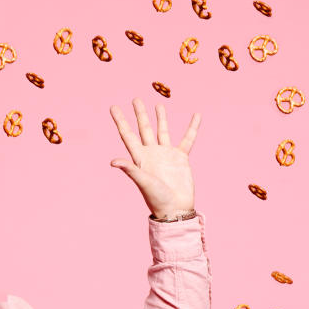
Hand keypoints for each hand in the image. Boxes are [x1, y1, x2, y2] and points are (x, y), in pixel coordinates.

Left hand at [109, 98, 200, 217]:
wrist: (175, 208)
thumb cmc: (156, 198)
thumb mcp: (142, 182)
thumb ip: (129, 169)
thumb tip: (112, 161)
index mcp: (139, 157)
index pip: (127, 135)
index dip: (120, 121)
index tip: (113, 107)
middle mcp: (152, 153)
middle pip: (144, 129)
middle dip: (139, 114)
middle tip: (135, 99)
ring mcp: (166, 154)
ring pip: (162, 131)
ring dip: (160, 118)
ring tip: (158, 105)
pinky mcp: (181, 158)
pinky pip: (187, 139)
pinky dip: (192, 127)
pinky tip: (196, 116)